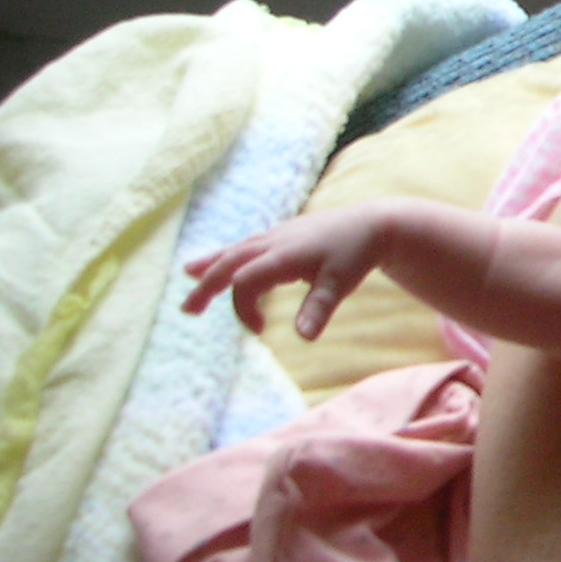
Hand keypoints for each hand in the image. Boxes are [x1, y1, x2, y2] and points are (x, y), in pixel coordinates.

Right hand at [182, 205, 393, 339]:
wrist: (373, 223)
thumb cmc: (356, 254)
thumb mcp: (340, 283)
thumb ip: (319, 309)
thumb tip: (304, 338)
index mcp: (283, 255)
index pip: (246, 281)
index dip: (243, 308)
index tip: (260, 331)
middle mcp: (273, 242)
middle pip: (230, 262)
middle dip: (207, 286)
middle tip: (187, 311)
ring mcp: (276, 235)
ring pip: (236, 249)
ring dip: (211, 265)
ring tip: (188, 274)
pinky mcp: (281, 235)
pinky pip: (247, 245)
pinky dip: (228, 254)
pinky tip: (218, 260)